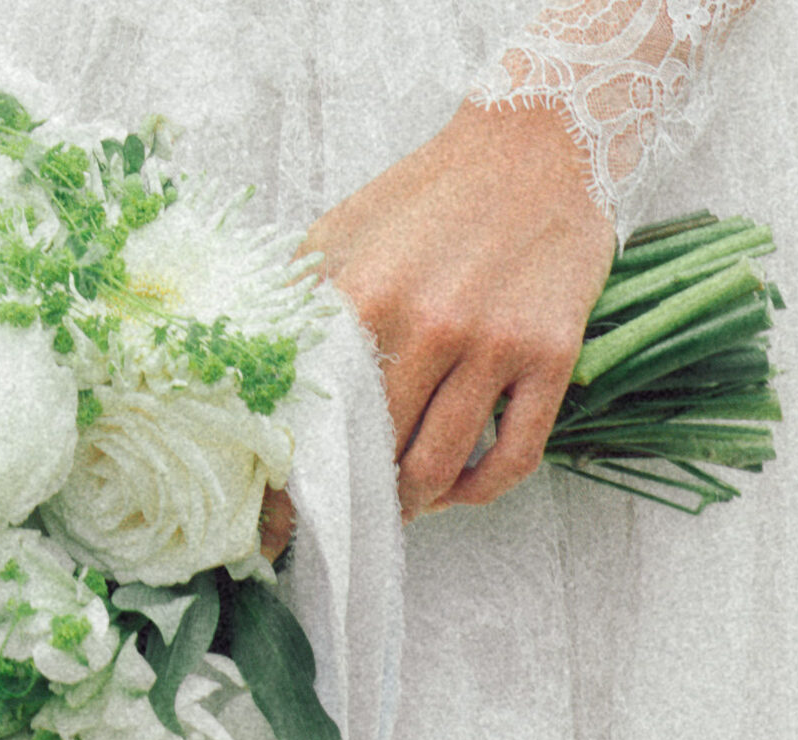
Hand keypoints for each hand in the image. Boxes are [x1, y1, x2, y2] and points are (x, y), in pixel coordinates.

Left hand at [270, 98, 614, 543]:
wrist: (538, 144)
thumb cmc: (428, 199)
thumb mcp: (341, 235)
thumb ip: (295, 307)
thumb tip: (247, 392)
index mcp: (365, 298)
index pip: (314, 421)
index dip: (291, 492)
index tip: (273, 536)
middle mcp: (430, 325)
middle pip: (376, 456)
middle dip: (354, 500)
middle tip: (343, 515)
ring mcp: (495, 344)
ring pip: (439, 469)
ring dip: (413, 505)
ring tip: (398, 504)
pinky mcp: (550, 356)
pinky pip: (514, 458)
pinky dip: (479, 491)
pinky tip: (457, 489)